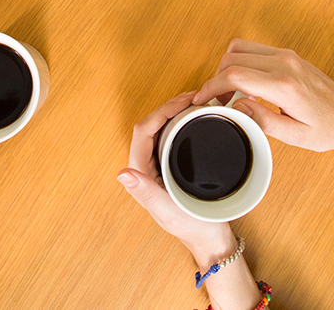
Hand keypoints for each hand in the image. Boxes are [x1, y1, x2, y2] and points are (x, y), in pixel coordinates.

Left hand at [117, 93, 237, 264]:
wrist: (210, 238)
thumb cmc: (192, 226)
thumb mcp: (168, 210)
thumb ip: (145, 193)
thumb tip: (123, 173)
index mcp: (141, 173)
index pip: (143, 132)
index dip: (161, 112)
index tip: (182, 103)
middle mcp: (146, 166)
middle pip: (151, 125)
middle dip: (169, 107)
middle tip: (192, 96)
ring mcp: (158, 164)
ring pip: (160, 129)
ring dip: (174, 112)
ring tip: (194, 101)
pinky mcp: (170, 164)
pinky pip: (171, 136)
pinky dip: (181, 122)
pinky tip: (195, 116)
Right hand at [193, 39, 333, 151]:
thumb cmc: (326, 128)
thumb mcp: (295, 136)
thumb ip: (263, 122)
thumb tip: (236, 108)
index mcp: (285, 86)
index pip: (235, 75)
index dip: (212, 86)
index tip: (202, 99)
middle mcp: (284, 63)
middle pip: (232, 57)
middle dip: (216, 79)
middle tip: (218, 102)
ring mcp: (286, 55)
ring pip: (238, 48)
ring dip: (227, 69)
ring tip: (231, 94)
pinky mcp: (286, 54)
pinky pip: (252, 49)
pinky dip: (240, 64)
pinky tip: (245, 86)